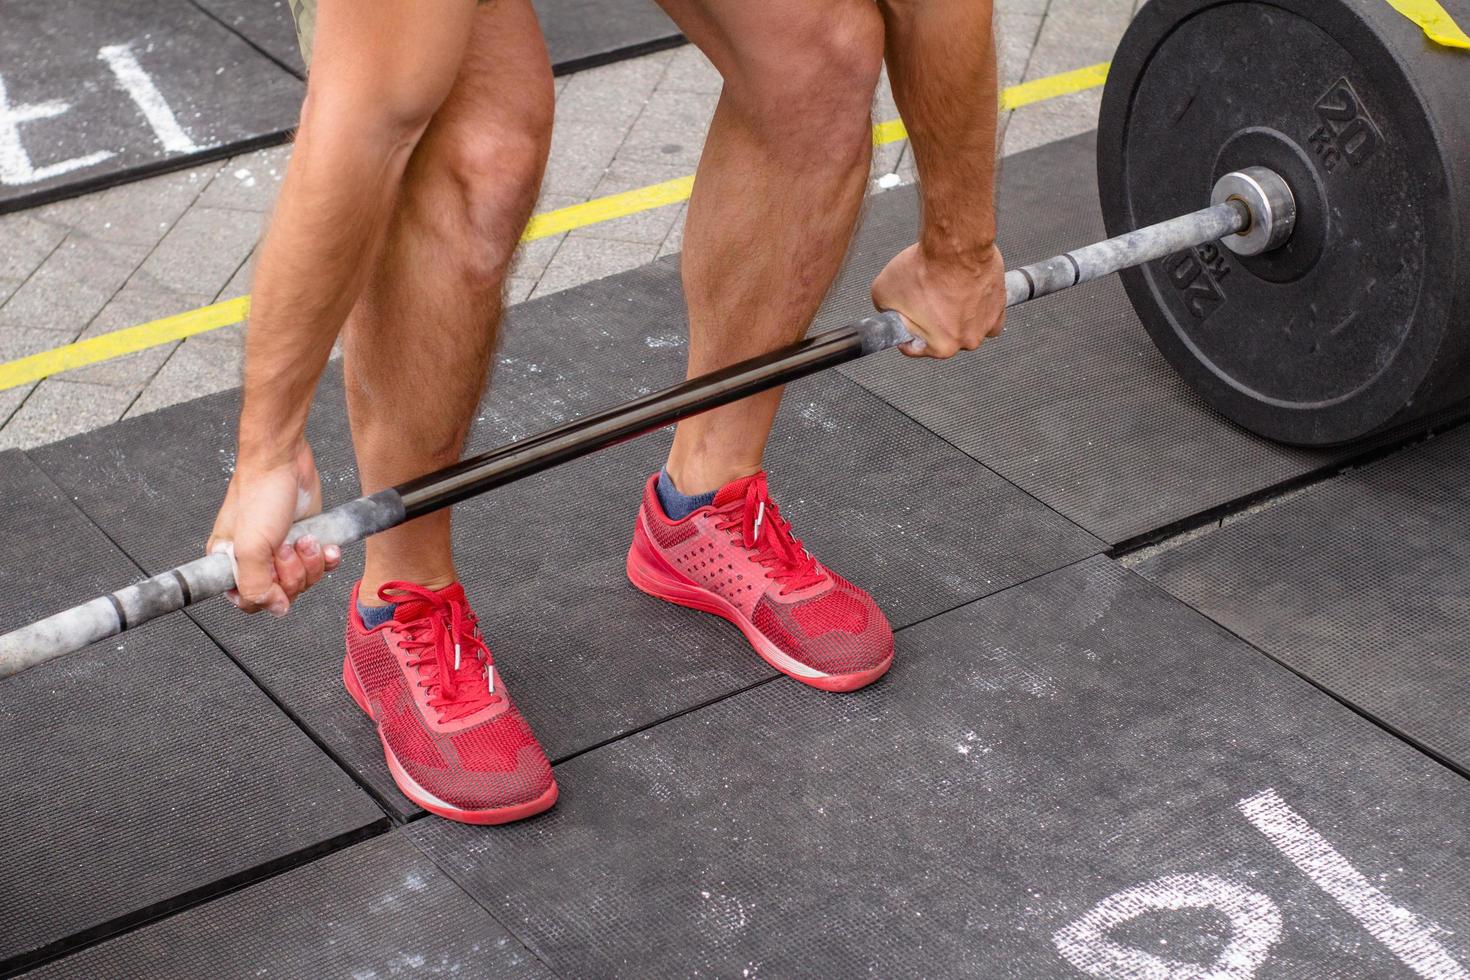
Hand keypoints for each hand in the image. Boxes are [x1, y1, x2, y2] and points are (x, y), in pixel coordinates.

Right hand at [206, 442, 339, 615]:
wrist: (286, 462)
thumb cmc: (260, 494)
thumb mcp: (251, 546)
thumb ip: (255, 585)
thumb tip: (275, 608)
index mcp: (231, 563)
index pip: (248, 601)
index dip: (266, 595)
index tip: (272, 577)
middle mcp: (257, 559)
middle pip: (282, 593)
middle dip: (292, 573)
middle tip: (286, 548)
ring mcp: (283, 551)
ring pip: (304, 581)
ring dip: (310, 563)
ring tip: (304, 539)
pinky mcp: (306, 541)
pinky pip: (321, 566)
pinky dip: (326, 558)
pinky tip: (324, 544)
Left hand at [870, 242, 1006, 358]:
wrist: (956, 243)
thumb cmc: (926, 268)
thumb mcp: (883, 292)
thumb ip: (886, 310)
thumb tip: (890, 311)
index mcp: (941, 346)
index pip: (915, 348)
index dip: (904, 334)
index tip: (904, 323)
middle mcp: (967, 341)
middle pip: (943, 338)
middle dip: (931, 322)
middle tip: (923, 300)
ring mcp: (985, 323)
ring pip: (965, 327)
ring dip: (955, 314)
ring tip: (944, 292)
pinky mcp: (999, 305)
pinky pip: (987, 316)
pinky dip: (977, 307)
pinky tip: (965, 294)